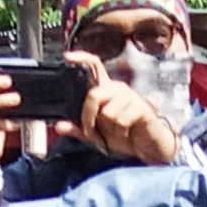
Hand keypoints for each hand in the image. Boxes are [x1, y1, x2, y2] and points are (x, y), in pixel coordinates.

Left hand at [70, 50, 184, 165]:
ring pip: (107, 113)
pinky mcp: (142, 108)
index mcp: (105, 90)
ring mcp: (130, 97)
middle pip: (94, 94)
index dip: (81, 58)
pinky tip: (126, 134)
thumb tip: (58, 126)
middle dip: (89, 118)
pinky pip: (121, 121)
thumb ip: (79, 131)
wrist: (148, 149)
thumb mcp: (97, 136)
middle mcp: (117, 89)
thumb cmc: (125, 137)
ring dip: (108, 131)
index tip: (67, 57)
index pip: (94, 66)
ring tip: (116, 134)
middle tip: (93, 133)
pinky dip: (120, 134)